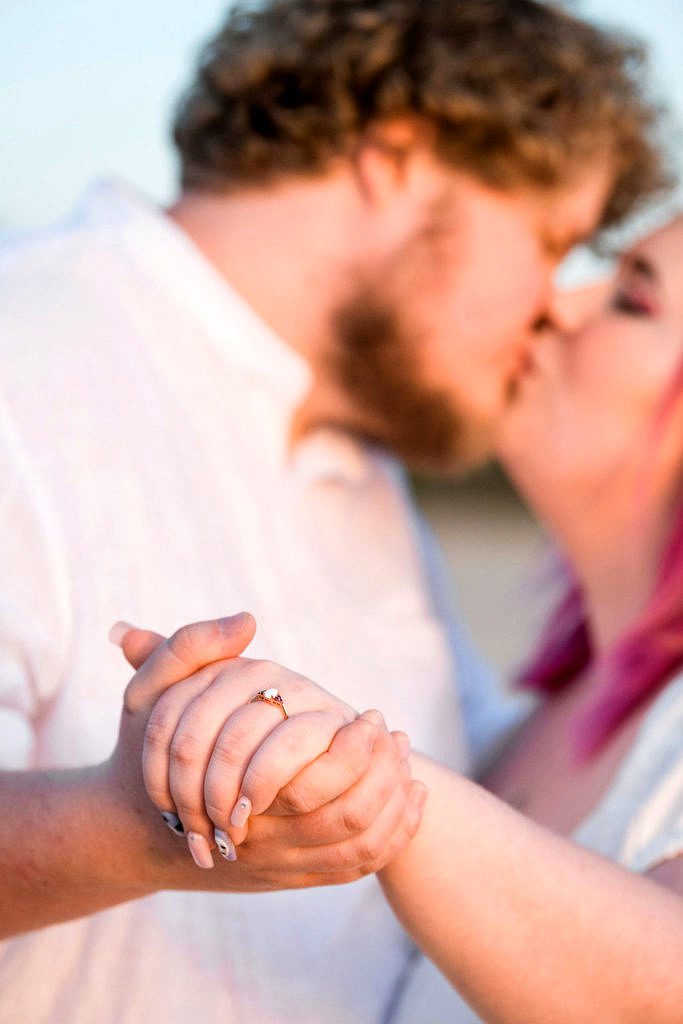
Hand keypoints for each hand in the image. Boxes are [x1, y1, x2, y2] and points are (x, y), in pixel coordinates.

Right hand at [115, 621, 426, 875]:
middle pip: (341, 822)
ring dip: (391, 804)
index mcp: (231, 795)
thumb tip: (247, 619)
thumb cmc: (141, 750)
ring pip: (353, 845)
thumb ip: (189, 647)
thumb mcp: (150, 691)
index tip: (372, 715)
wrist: (135, 827)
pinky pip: (355, 864)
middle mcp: (257, 840)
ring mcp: (275, 863)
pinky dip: (392, 834)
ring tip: (408, 758)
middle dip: (381, 777)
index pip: (308, 786)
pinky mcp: (290, 875)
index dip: (352, 751)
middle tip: (398, 735)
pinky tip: (412, 793)